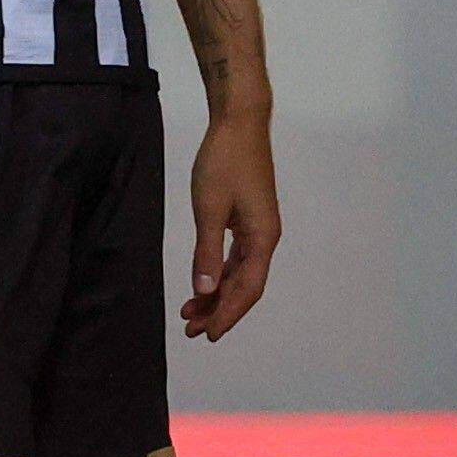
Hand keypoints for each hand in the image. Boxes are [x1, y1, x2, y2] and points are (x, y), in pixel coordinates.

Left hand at [180, 106, 278, 341]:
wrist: (239, 123)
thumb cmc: (225, 161)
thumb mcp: (209, 209)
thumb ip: (206, 252)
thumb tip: (204, 290)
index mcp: (262, 238)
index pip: (247, 289)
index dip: (228, 314)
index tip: (208, 334)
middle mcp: (266, 238)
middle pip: (245, 286)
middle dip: (220, 310)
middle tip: (191, 330)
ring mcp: (258, 229)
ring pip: (239, 273)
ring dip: (217, 293)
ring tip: (191, 312)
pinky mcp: (248, 219)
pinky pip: (236, 257)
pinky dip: (219, 272)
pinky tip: (203, 284)